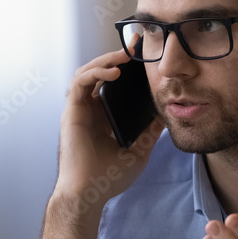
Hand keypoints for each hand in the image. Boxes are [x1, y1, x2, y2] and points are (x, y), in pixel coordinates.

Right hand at [55, 49, 163, 207]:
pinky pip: (80, 83)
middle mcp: (89, 110)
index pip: (112, 84)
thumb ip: (150, 133)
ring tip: (125, 55)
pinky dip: (95, 72)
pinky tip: (113, 72)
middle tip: (136, 45)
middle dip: (116, 56)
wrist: (90, 194)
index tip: (142, 54)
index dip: (125, 67)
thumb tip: (166, 116)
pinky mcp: (71, 112)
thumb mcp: (139, 151)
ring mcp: (79, 110)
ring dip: (105, 59)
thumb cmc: (109, 178)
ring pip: (88, 72)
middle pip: (99, 72)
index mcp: (103, 117)